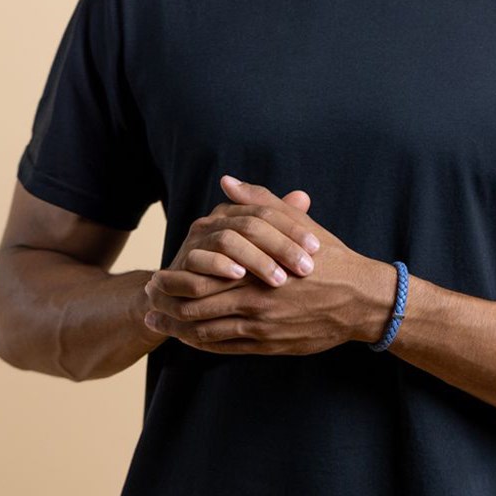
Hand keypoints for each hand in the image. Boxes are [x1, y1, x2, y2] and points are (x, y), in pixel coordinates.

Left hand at [143, 176, 396, 354]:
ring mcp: (260, 328)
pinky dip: (202, 345)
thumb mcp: (297, 224)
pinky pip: (226, 349)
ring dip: (178, 328)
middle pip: (194, 308)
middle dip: (166, 306)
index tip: (155, 278)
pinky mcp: (269, 345)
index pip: (199, 277)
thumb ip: (260, 203)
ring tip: (158, 322)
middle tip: (147, 301)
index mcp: (255, 268)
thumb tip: (227, 183)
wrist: (361, 300)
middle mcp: (253, 300)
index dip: (172, 280)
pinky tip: (190, 339)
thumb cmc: (330, 258)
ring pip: (206, 332)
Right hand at [161, 175, 322, 286]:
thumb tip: (303, 196)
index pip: (267, 212)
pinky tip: (239, 276)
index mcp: (231, 213)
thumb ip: (279, 223)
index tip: (317, 249)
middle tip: (305, 267)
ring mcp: (193, 242)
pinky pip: (198, 261)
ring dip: (255, 259)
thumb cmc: (232, 274)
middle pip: (250, 224)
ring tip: (279, 278)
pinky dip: (219, 267)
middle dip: (280, 246)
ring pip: (226, 240)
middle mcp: (212, 222)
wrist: (187, 299)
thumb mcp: (257, 251)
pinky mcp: (178, 263)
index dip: (293, 229)